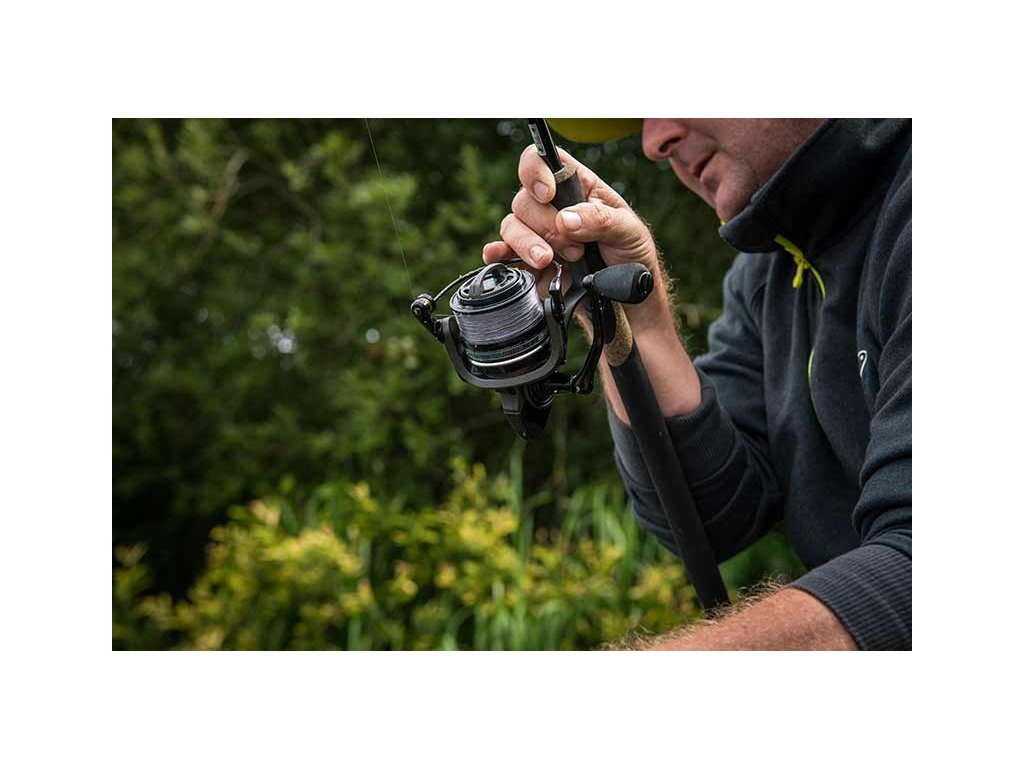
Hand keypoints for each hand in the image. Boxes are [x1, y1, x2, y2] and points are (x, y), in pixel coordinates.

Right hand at [482, 146, 670, 329]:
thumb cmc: (631, 255)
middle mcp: (552, 206)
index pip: (544, 161)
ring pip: (511, 227)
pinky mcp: (529, 262)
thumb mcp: (629, 231)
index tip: (546, 194)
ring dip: (527, 245)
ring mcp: (537, 234)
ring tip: (550, 261)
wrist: (626, 298)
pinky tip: (498, 259)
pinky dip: (500, 256)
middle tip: (577, 249)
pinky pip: (503, 254)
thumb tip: (565, 219)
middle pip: (524, 200)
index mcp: (577, 187)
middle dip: (547, 227)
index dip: (536, 171)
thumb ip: (600, 220)